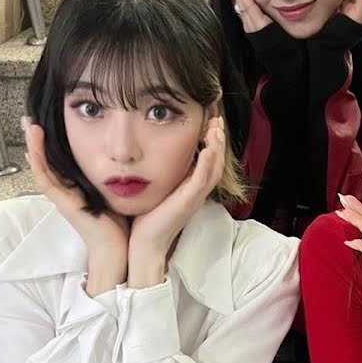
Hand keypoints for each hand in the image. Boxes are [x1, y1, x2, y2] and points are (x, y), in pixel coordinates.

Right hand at [22, 119, 129, 259]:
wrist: (118, 248)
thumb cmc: (122, 224)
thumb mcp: (116, 193)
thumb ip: (116, 177)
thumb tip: (128, 156)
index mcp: (78, 188)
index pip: (60, 161)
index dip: (52, 143)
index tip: (48, 123)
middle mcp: (67, 192)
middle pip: (47, 161)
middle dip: (38, 140)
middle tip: (30, 119)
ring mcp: (62, 198)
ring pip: (42, 168)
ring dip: (34, 146)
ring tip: (29, 126)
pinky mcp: (62, 204)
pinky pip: (45, 181)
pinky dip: (38, 164)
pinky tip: (32, 149)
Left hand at [128, 115, 225, 261]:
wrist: (144, 244)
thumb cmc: (145, 220)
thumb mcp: (155, 191)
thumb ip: (158, 174)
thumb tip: (148, 155)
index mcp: (190, 188)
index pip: (207, 160)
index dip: (210, 141)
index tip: (208, 121)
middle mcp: (196, 192)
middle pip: (216, 161)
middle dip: (218, 138)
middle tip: (216, 118)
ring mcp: (195, 197)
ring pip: (214, 167)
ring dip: (217, 146)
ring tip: (216, 126)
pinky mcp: (189, 201)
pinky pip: (203, 178)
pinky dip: (208, 161)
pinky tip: (208, 146)